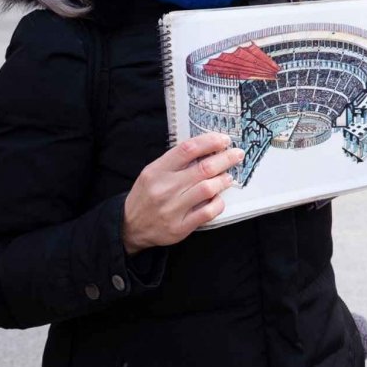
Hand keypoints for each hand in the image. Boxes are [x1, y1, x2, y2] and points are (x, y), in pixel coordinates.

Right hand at [122, 134, 243, 253]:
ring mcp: (172, 209)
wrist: (129, 226)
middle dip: (226, 159)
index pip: (187, 149)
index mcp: (156, 171)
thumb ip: (176, 162)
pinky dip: (218, 203)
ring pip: (208, 189)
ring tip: (228, 177)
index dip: (210, 142)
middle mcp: (164, 188)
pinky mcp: (180, 227)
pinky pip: (208, 212)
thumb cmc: (147, 195)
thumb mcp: (153, 173)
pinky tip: (218, 198)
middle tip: (237, 155)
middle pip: (203, 168)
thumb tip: (208, 148)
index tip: (224, 140)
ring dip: (223, 180)